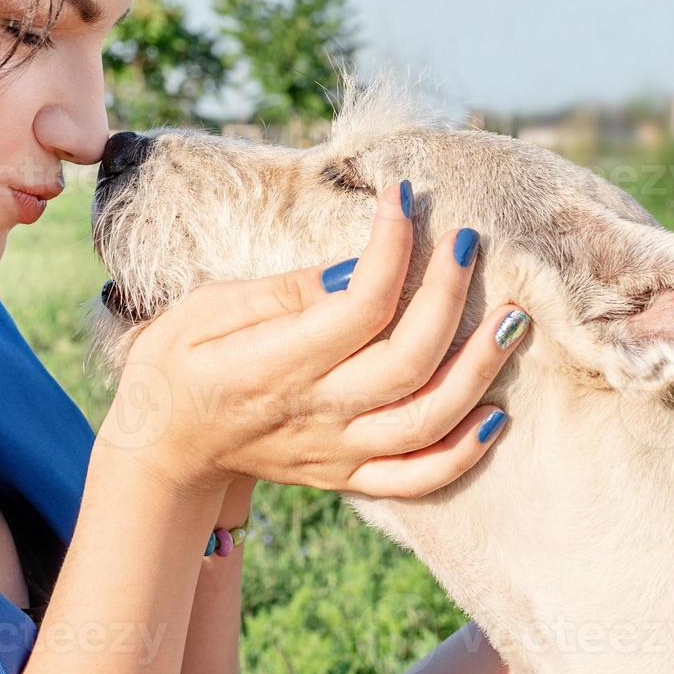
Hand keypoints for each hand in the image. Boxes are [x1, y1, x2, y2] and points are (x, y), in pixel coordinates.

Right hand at [96, 180, 529, 498]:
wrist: (161, 450)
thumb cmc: (177, 364)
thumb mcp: (203, 309)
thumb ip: (280, 291)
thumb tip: (356, 267)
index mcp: (276, 363)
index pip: (360, 304)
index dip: (393, 244)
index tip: (402, 195)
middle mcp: (316, 411)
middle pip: (410, 358)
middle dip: (451, 293)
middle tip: (468, 240)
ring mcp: (337, 450)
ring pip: (429, 418)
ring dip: (481, 368)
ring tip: (512, 316)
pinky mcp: (347, 476)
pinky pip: (418, 478)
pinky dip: (464, 453)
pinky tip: (494, 413)